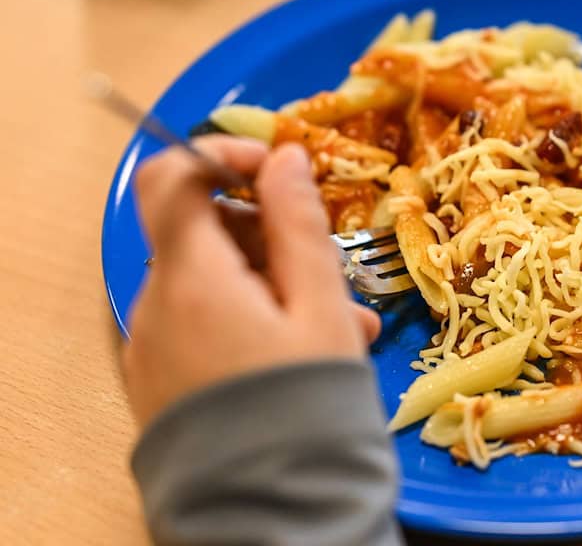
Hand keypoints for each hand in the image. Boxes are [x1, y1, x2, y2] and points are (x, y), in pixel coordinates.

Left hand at [122, 136, 379, 426]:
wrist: (270, 512)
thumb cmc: (306, 401)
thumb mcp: (320, 306)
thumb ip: (299, 224)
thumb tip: (284, 156)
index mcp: (192, 276)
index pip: (176, 175)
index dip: (223, 154)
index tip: (277, 169)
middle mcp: (157, 304)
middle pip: (202, 232)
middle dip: (270, 237)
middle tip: (334, 272)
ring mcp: (153, 346)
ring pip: (210, 283)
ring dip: (273, 286)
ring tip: (344, 328)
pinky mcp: (161, 382)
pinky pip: (201, 328)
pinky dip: (248, 322)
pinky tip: (300, 356)